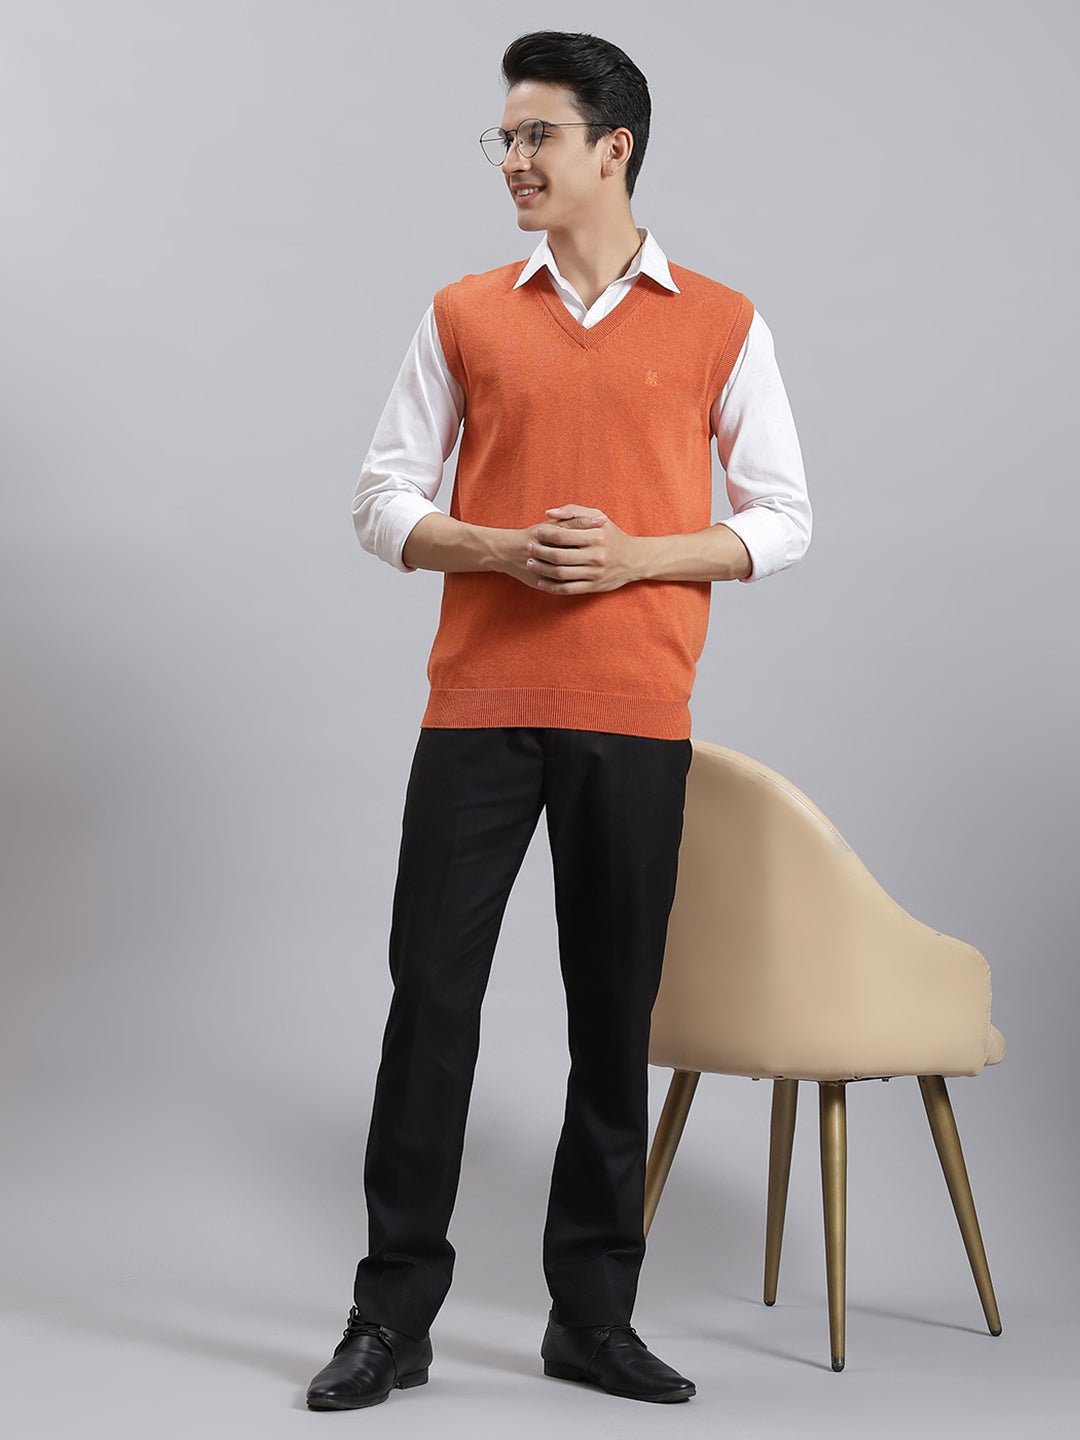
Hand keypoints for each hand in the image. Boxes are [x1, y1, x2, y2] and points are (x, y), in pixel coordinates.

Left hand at [523, 504, 645, 594]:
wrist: (634, 559)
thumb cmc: (611, 535)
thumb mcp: (598, 516)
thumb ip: (573, 511)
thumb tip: (548, 513)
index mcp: (597, 536)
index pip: (563, 535)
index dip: (545, 534)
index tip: (535, 532)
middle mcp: (597, 555)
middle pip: (559, 555)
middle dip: (539, 552)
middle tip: (528, 548)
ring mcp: (595, 573)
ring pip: (561, 573)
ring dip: (542, 569)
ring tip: (530, 563)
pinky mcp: (594, 587)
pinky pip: (568, 589)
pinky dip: (552, 587)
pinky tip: (541, 582)